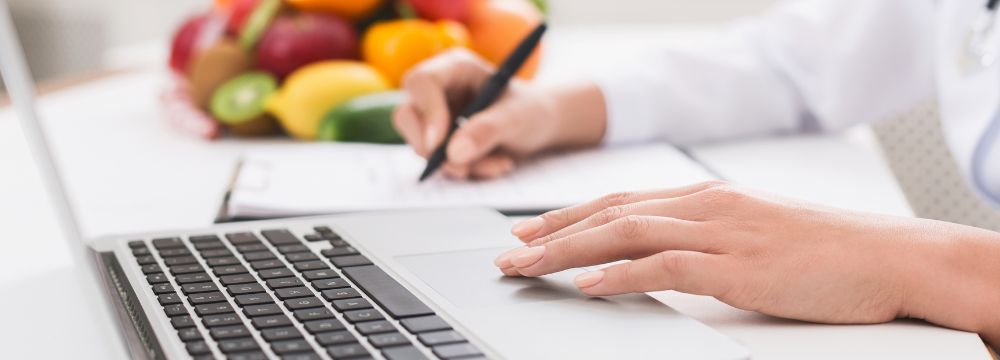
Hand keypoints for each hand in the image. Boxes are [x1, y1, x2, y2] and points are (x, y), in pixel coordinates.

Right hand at [393, 48, 605, 178]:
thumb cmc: (531, 110)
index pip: (422, 82)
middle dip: (430, 147)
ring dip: (457, 165)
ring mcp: (435, 117)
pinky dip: (464, 171)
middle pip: (407, 115)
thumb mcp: (518, 117)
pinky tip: (494, 165)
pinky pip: (437, 163)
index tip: (439, 145)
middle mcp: (438, 90)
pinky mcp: (439, 142)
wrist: (540, 126)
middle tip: (462, 168)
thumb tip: (454, 154)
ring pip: (421, 145)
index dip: (427, 113)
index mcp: (455, 68)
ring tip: (498, 164)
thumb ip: (488, 130)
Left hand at [494, 181, 999, 343]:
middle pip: (611, 213)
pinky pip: (666, 267)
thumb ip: (707, 239)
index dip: (570, 215)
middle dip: (553, 231)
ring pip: (626, 233)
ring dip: (569, 250)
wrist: (890, 256)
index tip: (532, 230)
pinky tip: (589, 284)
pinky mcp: (739, 269)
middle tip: (509, 250)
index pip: (622, 202)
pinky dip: (621, 273)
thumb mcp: (755, 234)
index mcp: (708, 199)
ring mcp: (722, 235)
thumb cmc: (825, 250)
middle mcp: (707, 208)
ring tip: (528, 265)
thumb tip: (660, 254)